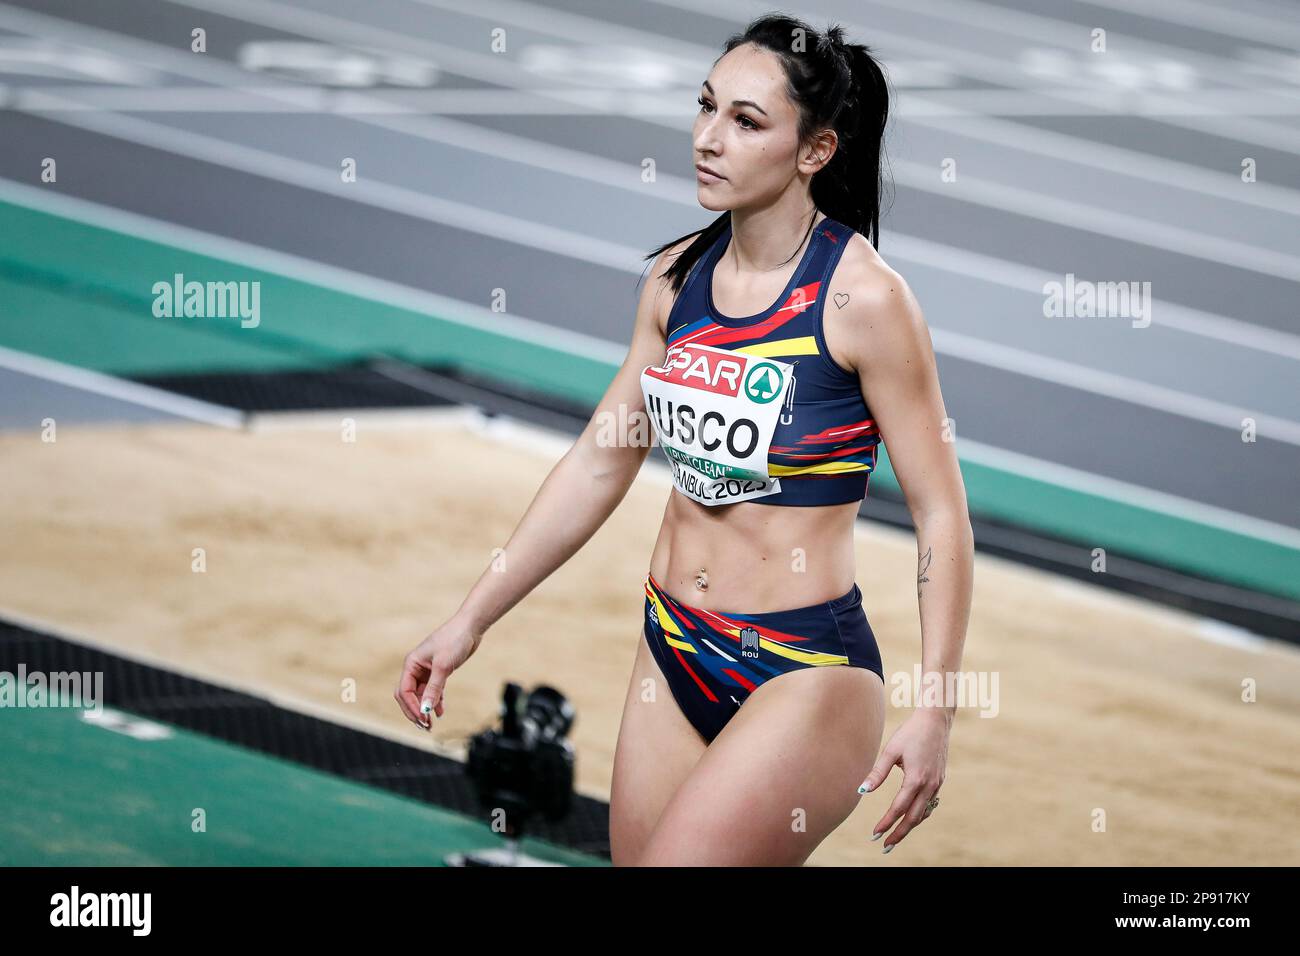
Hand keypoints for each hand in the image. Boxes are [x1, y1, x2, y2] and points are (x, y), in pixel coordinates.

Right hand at [394, 615, 482, 729]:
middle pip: (408, 695)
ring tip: (431, 725)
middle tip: (424, 726)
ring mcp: (427, 670)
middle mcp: (416, 668)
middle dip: (415, 711)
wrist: (470, 627)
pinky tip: (440, 712)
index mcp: (411, 664)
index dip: (411, 707)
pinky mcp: (438, 672)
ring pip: (421, 695)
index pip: (404, 691)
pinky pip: (432, 691)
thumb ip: (434, 689)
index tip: (423, 719)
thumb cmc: (454, 640)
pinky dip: (435, 701)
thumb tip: (425, 710)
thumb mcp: (443, 667)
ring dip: (425, 709)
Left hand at [858, 708, 950, 852]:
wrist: (936, 720)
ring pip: (924, 813)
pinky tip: (911, 817)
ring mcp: (937, 784)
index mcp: (915, 779)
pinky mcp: (940, 780)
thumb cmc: (910, 732)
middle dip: (899, 834)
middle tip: (885, 847)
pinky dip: (920, 814)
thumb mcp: (891, 751)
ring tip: (895, 836)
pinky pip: (930, 804)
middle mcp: (929, 785)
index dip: (886, 823)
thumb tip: (861, 791)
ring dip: (910, 826)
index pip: (899, 809)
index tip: (875, 834)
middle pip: (914, 818)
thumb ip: (877, 773)